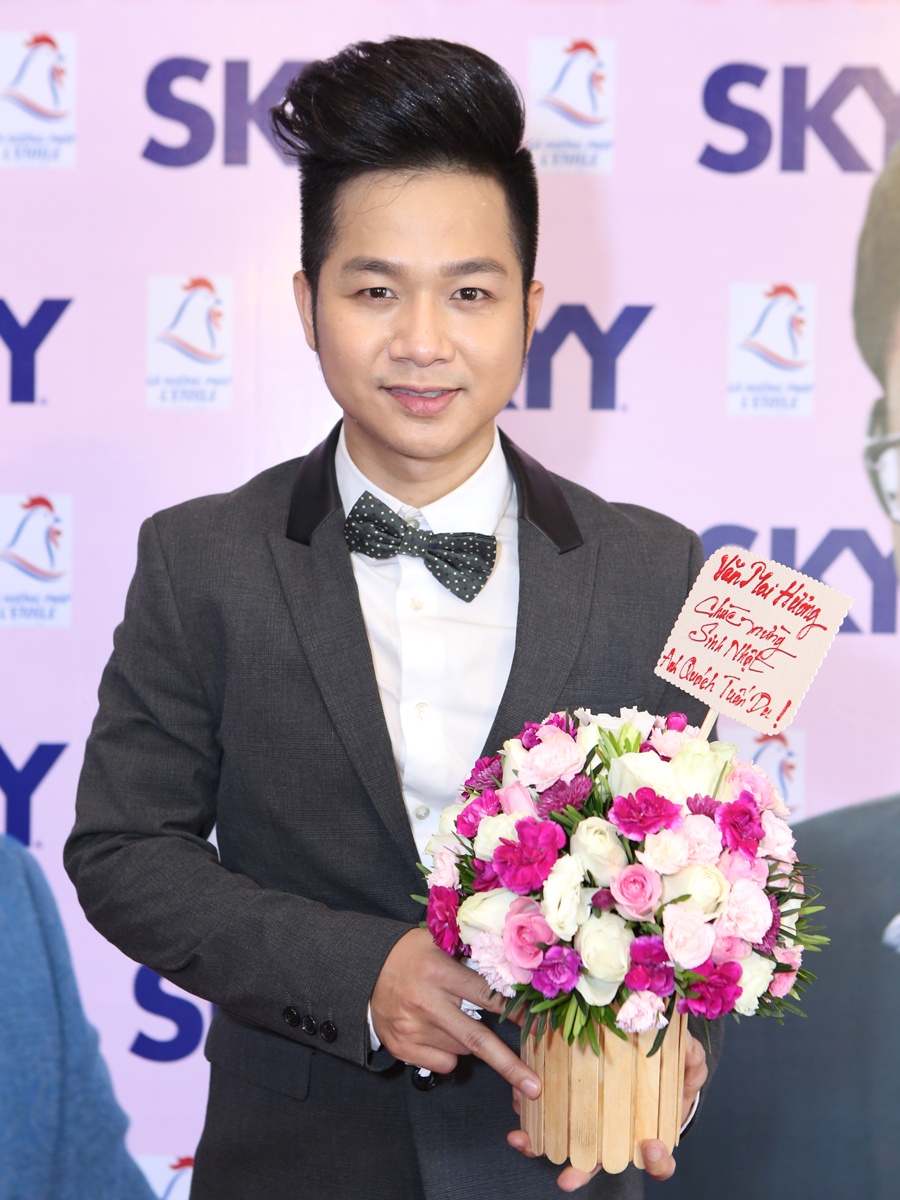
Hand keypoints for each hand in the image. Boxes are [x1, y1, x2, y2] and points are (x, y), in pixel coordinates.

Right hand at [370, 927, 541, 1097]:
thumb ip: (471, 958)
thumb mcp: (440, 943)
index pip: (487, 996)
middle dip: (509, 1065)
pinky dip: (450, 1052)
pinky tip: (438, 1030)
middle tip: (533, 1087)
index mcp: (439, 973)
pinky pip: (443, 1062)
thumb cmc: (411, 953)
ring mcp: (413, 1030)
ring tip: (453, 1015)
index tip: (539, 1026)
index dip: (516, 1011)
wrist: (364, 970)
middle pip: (477, 1039)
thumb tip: (514, 976)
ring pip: (462, 1050)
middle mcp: (426, 1004)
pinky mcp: (403, 1047)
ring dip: (471, 1040)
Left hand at [507, 1031, 707, 1189]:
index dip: (656, 1161)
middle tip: (568, 1178)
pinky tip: (518, 1107)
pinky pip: (546, 1109)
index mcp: (648, 1128)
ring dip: (544, 1144)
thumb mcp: (683, 1058)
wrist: (635, 1042)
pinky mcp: (563, 1095)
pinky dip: (531, 1113)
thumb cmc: (663, 1058)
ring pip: (566, 1140)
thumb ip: (689, 1061)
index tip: (650, 1146)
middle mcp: (615, 1131)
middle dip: (582, 1171)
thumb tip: (691, 1060)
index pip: (657, 1157)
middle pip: (601, 1161)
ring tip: (526, 1142)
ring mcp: (588, 1117)